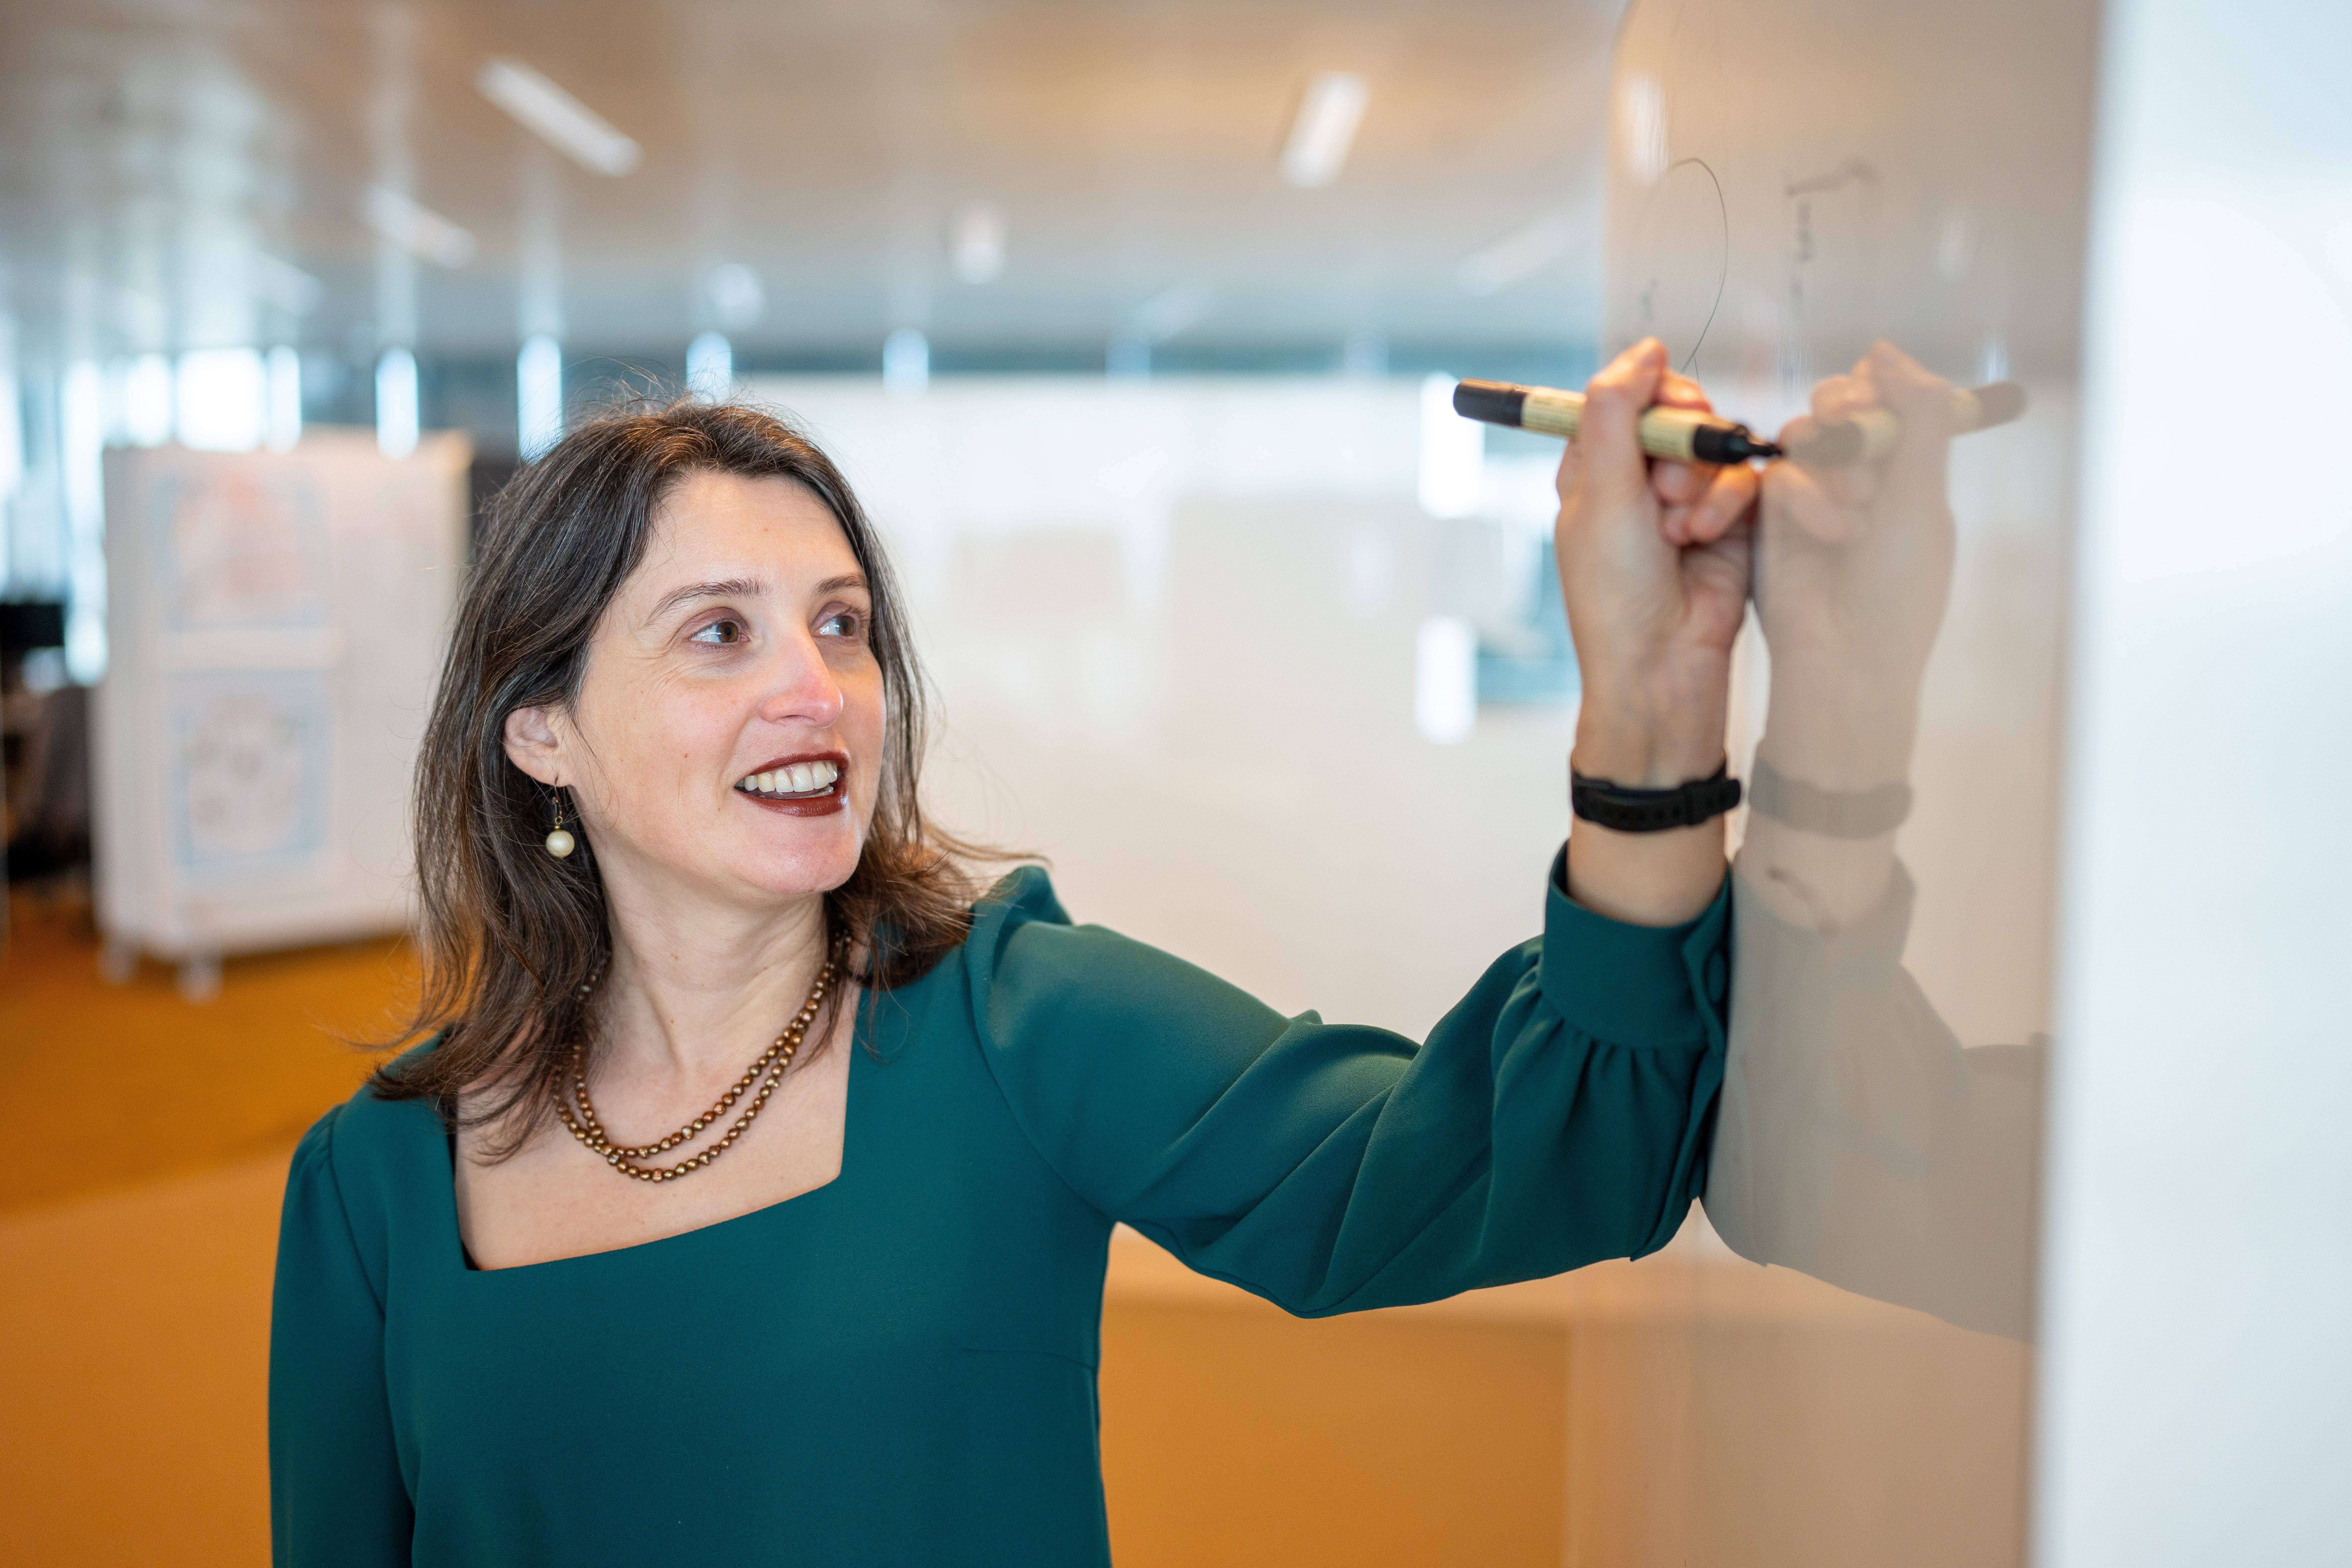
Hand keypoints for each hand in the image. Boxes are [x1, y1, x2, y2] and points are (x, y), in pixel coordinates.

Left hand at [1556, 338, 1758, 924]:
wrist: (1661, 665)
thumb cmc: (1615, 592)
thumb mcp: (1602, 493)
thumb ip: (1617, 413)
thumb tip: (1643, 349)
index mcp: (1595, 467)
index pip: (1628, 395)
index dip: (1652, 394)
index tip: (1664, 411)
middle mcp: (1641, 477)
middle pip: (1680, 412)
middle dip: (1681, 443)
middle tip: (1666, 487)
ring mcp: (1688, 499)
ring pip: (1717, 447)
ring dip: (1701, 484)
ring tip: (1680, 532)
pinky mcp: (1732, 521)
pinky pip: (1745, 481)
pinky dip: (1727, 505)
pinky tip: (1705, 539)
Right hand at [1753, 341, 1957, 787]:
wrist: (1847, 657)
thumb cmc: (1898, 591)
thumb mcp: (1923, 496)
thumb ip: (1915, 416)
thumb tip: (1886, 349)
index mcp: (1908, 464)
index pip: (1888, 392)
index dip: (1882, 389)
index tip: (1884, 416)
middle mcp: (1860, 470)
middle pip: (1839, 400)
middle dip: (1849, 417)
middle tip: (1862, 454)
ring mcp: (1814, 492)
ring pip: (1805, 433)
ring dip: (1833, 466)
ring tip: (1858, 516)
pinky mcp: (1773, 515)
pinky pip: (1780, 474)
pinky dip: (1808, 499)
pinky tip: (1833, 535)